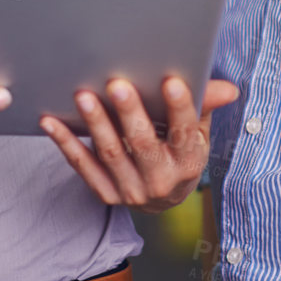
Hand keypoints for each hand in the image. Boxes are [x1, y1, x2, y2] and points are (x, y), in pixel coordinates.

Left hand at [40, 76, 238, 212]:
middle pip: (143, 144)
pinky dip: (65, 144)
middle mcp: (161, 181)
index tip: (172, 81)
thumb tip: (229, 89)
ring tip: (83, 95)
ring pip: (111, 154)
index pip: (184, 133)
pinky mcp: (107, 194)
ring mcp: (131, 191)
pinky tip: (51, 121)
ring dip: (95, 124)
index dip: (179, 107)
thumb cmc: (180, 152)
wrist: (163, 199)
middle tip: (116, 83)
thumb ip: (205, 106)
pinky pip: (83, 167)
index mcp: (188, 162)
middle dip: (129, 113)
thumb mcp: (198, 133)